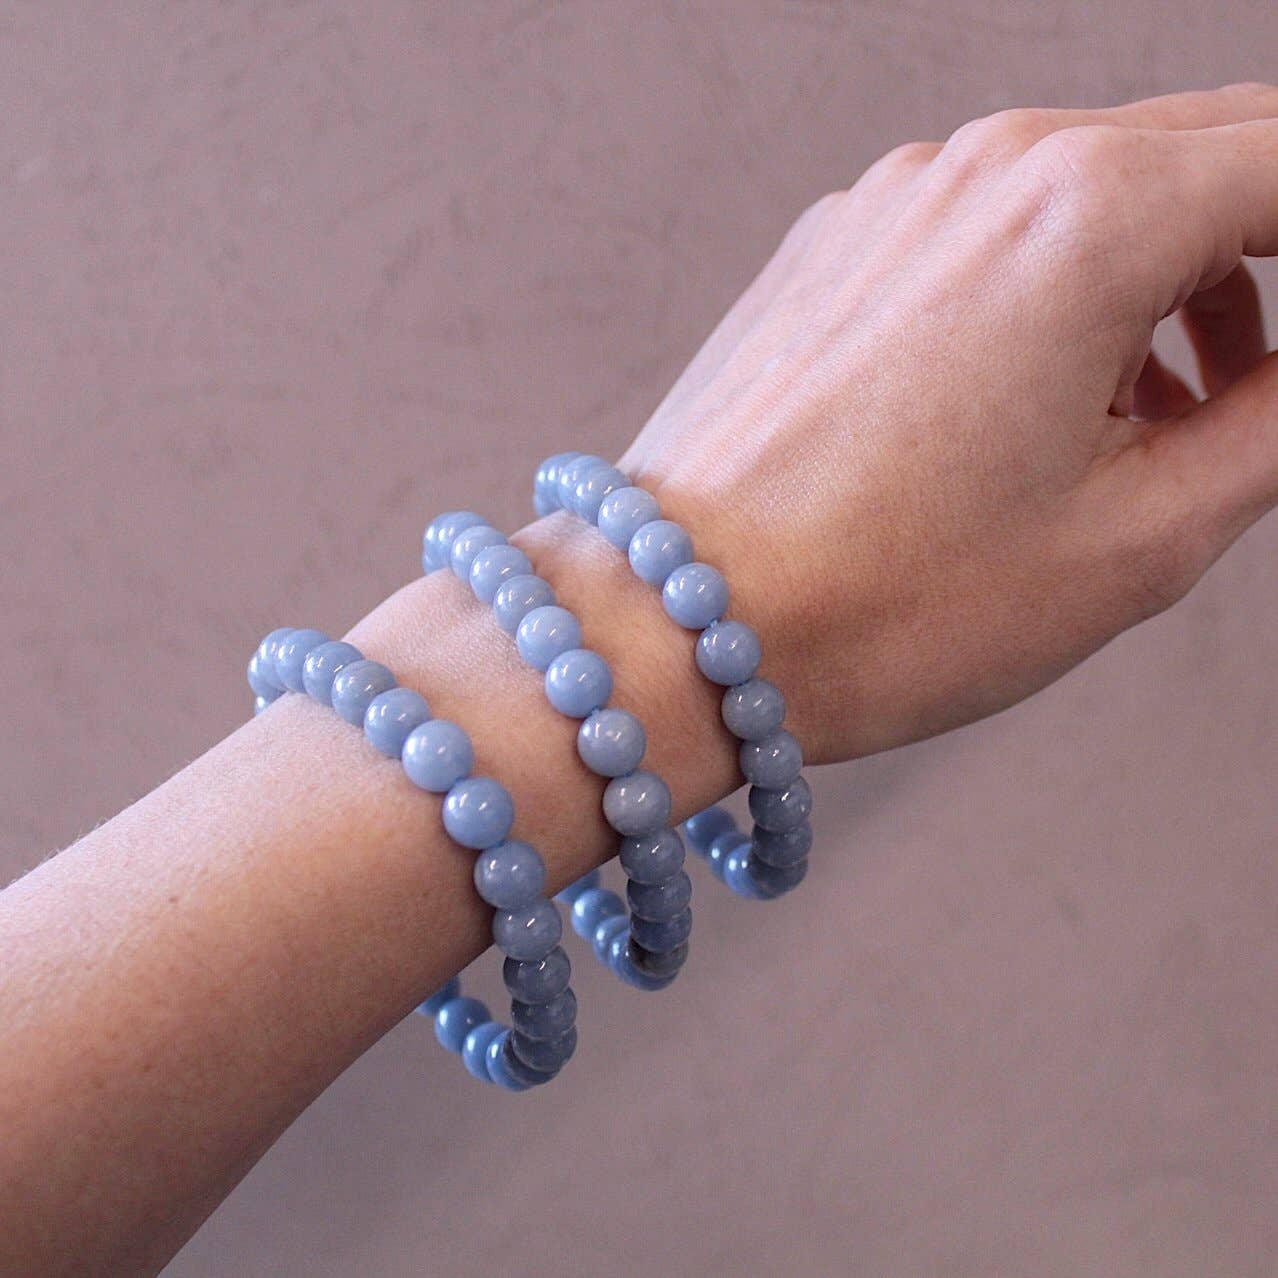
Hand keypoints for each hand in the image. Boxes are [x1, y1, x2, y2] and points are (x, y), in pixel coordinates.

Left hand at [617, 83, 1277, 763]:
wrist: (676, 623)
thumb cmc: (884, 603)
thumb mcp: (1137, 538)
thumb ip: (1273, 426)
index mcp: (1088, 214)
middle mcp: (984, 168)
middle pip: (1204, 154)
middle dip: (1268, 256)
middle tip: (1265, 390)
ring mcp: (892, 199)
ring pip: (1093, 190)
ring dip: (1168, 276)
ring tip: (1171, 412)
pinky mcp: (833, 247)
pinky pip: (988, 228)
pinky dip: (1056, 287)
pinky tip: (1047, 396)